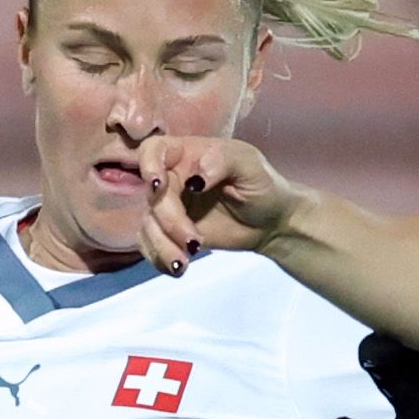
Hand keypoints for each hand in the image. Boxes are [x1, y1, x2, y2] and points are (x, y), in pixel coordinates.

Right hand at [132, 134, 304, 272]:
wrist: (271, 222)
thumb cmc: (262, 185)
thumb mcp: (249, 165)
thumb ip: (222, 161)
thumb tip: (195, 179)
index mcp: (188, 154)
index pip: (153, 151)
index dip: (148, 165)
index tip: (158, 186)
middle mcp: (173, 179)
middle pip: (152, 198)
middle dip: (169, 223)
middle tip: (194, 242)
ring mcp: (170, 208)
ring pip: (147, 225)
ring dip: (161, 246)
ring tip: (183, 263)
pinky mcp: (171, 233)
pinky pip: (151, 246)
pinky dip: (159, 259)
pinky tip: (179, 268)